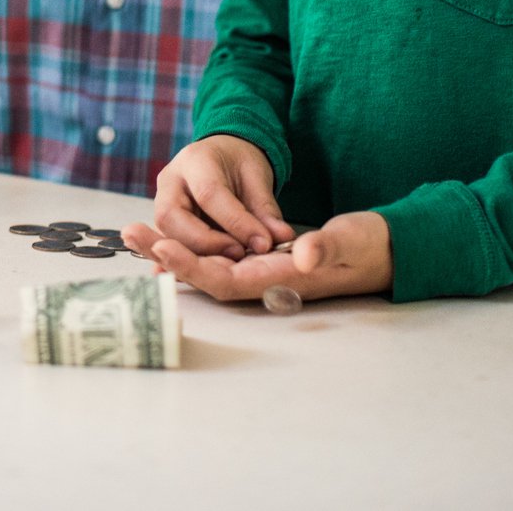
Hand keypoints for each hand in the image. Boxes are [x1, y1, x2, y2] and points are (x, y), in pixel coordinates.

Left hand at [124, 210, 393, 302]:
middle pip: (205, 275)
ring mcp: (261, 270)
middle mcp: (264, 280)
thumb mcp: (350, 242)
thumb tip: (303, 253)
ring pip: (206, 265)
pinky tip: (165, 236)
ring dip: (171, 249)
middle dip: (167, 256)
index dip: (193, 267)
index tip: (163, 247)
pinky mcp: (261, 258)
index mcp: (280, 279)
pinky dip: (190, 247)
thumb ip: (327, 248)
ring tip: (135, 232)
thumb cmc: (368, 246)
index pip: (226, 280)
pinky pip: (217, 257)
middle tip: (130, 232)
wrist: (382, 250)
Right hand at [141, 134, 294, 259]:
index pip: (209, 194)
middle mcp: (170, 180)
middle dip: (205, 243)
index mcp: (196, 160)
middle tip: (239, 254)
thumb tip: (281, 237)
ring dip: (197, 253)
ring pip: (166, 234)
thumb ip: (266, 210)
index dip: (235, 222)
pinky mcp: (164, 221)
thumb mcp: (258, 177)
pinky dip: (191, 257)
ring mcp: (162, 201)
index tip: (262, 243)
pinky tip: (214, 265)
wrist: (222, 156)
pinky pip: (171, 243)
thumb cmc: (238, 163)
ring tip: (231, 260)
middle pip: (171, 217)